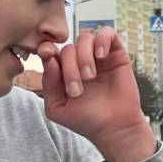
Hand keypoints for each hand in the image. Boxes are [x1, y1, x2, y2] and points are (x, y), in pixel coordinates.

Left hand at [39, 27, 155, 161]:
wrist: (114, 128)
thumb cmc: (86, 120)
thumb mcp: (57, 108)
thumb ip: (48, 84)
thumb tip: (49, 58)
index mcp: (63, 72)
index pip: (52, 52)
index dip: (47, 49)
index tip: (46, 54)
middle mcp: (80, 61)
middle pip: (68, 48)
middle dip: (69, 68)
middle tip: (77, 90)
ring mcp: (98, 57)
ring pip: (85, 38)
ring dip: (84, 56)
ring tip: (90, 77)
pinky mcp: (116, 54)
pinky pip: (108, 32)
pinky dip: (102, 40)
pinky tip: (101, 56)